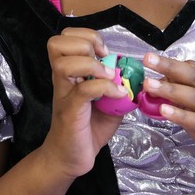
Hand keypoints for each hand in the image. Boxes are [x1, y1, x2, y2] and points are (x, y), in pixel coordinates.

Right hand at [42, 28, 126, 177]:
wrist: (70, 159)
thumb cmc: (87, 129)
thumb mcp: (108, 103)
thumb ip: (118, 86)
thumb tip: (138, 74)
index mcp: (70, 73)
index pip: (65, 37)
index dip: (86, 36)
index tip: (104, 51)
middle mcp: (62, 80)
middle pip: (57, 42)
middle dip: (85, 43)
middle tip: (102, 59)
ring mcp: (64, 94)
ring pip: (65, 63)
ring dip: (92, 65)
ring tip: (109, 76)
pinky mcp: (70, 112)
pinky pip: (84, 90)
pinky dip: (105, 87)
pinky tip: (117, 95)